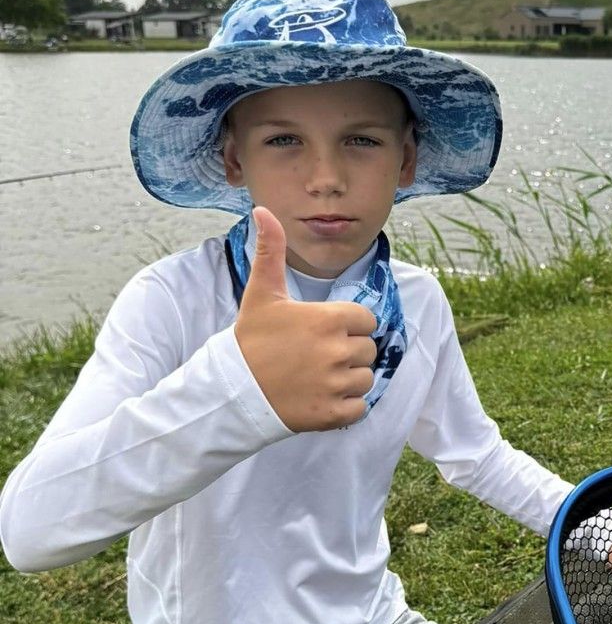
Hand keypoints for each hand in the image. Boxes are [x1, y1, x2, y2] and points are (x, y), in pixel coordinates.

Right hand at [234, 207, 377, 431]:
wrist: (231, 390)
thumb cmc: (250, 339)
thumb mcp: (262, 293)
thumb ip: (271, 251)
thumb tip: (263, 210)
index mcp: (329, 319)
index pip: (366, 320)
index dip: (348, 326)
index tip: (323, 333)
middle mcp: (338, 351)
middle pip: (368, 350)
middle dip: (348, 353)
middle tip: (315, 357)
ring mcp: (337, 384)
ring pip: (365, 379)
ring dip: (348, 380)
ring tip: (317, 378)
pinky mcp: (333, 413)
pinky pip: (360, 408)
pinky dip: (346, 406)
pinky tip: (320, 397)